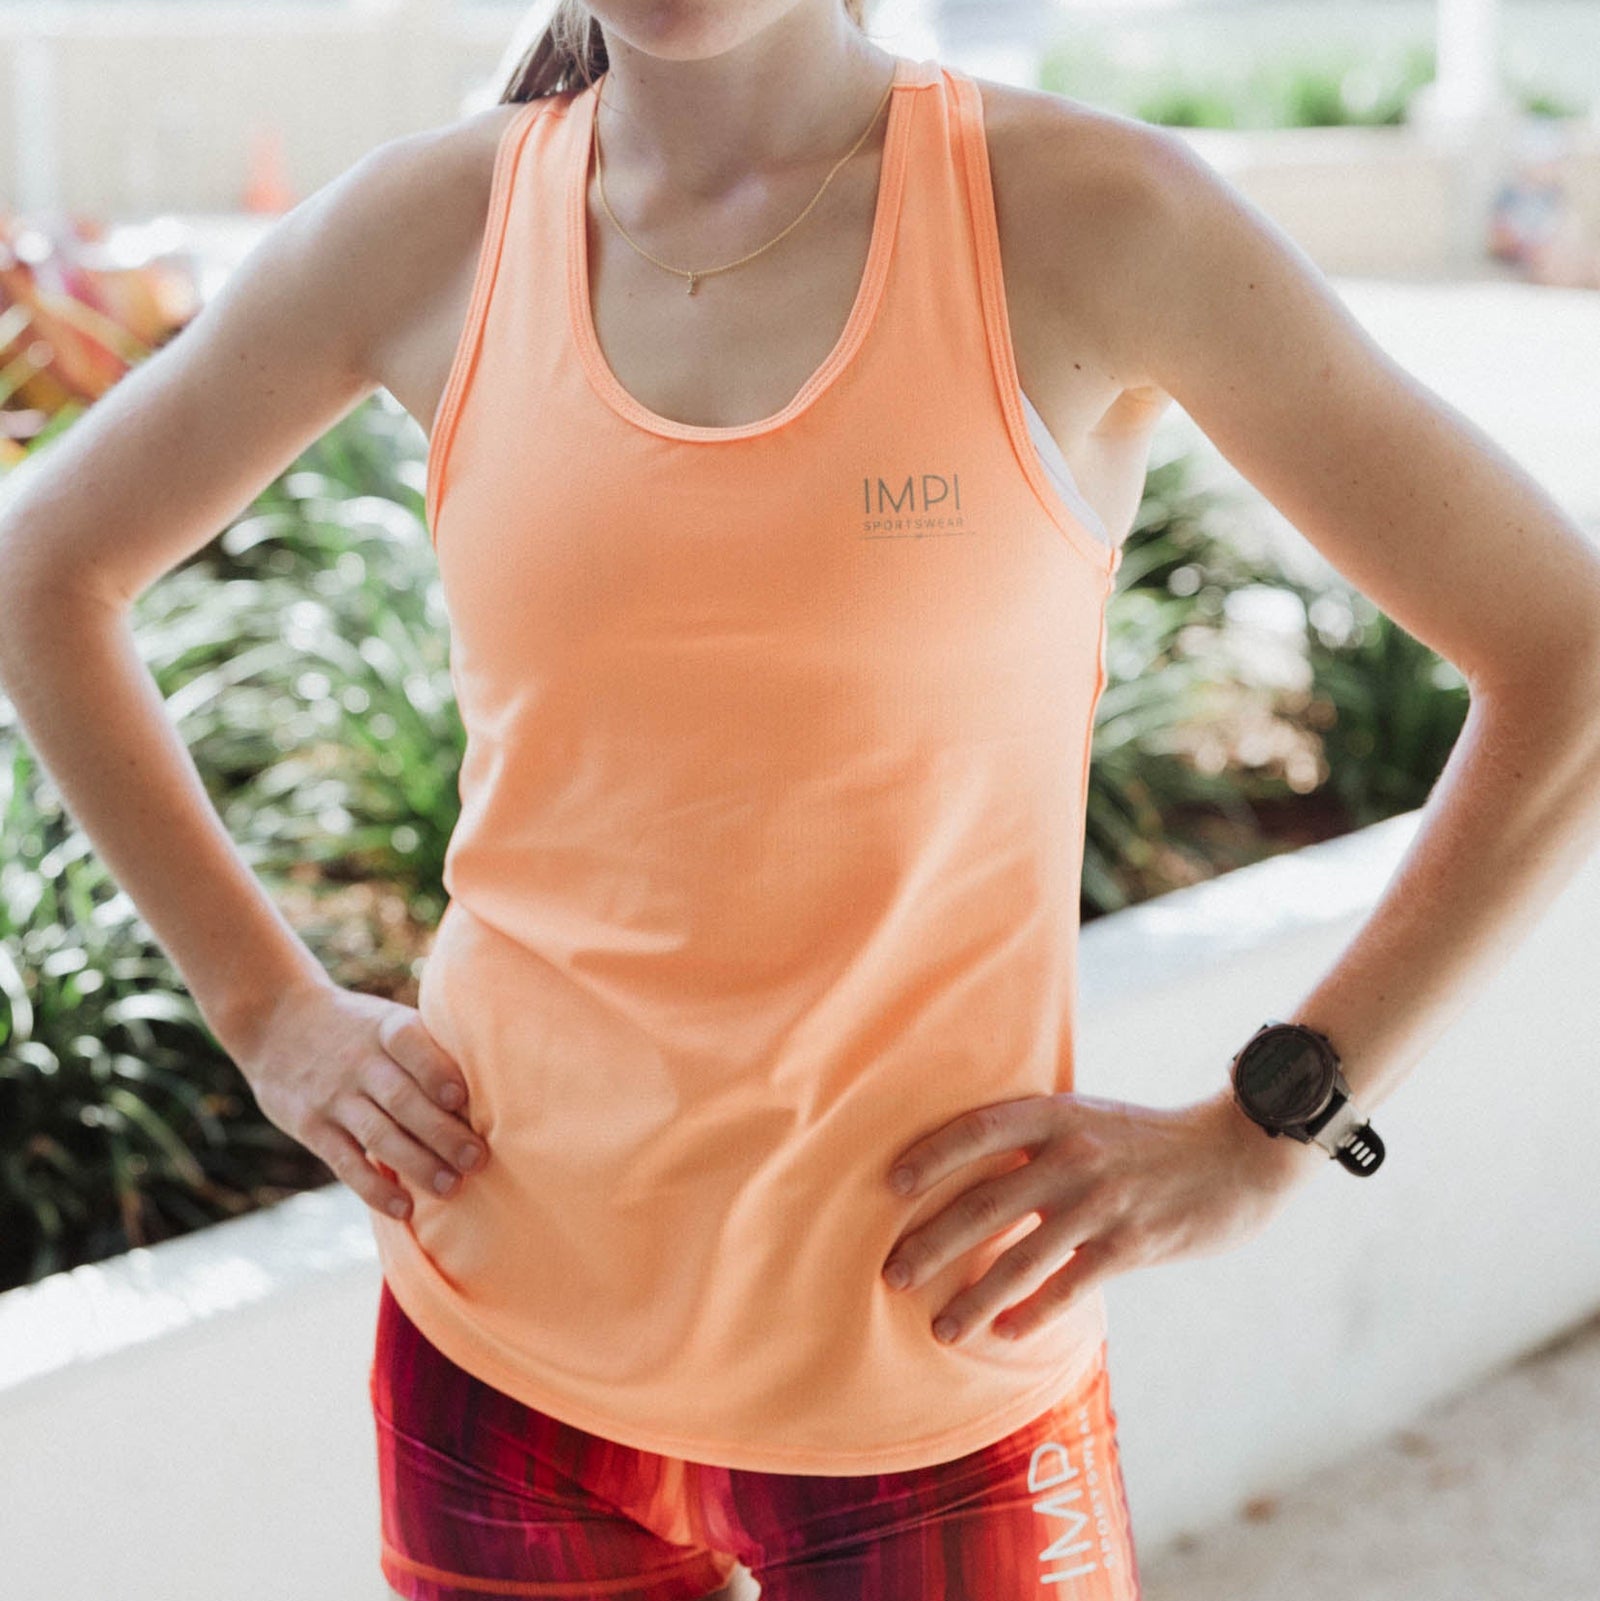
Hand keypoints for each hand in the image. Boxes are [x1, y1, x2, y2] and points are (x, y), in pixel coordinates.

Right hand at [233, 976, 487, 1221]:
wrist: (275, 1020)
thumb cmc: (356, 1026)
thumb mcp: (386, 1017)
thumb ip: (427, 1044)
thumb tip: (494, 1082)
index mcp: (385, 1028)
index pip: (411, 1045)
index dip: (436, 1071)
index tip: (461, 1098)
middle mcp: (359, 1062)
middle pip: (402, 1099)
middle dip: (441, 1132)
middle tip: (477, 1159)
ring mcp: (333, 1096)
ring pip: (378, 1135)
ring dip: (417, 1165)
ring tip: (452, 1187)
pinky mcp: (312, 1127)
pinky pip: (345, 1163)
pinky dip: (374, 1189)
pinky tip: (404, 1208)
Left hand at [880, 1086, 1323, 1345]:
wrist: (1235, 1154)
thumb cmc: (1145, 1141)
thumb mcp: (1087, 1118)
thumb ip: (1034, 1136)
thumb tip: (966, 1166)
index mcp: (1055, 1115)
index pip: (976, 1131)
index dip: (930, 1156)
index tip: (888, 1186)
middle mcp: (1072, 1154)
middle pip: (984, 1202)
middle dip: (931, 1242)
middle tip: (891, 1273)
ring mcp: (1102, 1201)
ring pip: (1021, 1258)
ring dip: (974, 1298)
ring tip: (941, 1327)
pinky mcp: (1132, 1244)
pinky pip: (1070, 1285)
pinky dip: (1033, 1313)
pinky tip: (1004, 1333)